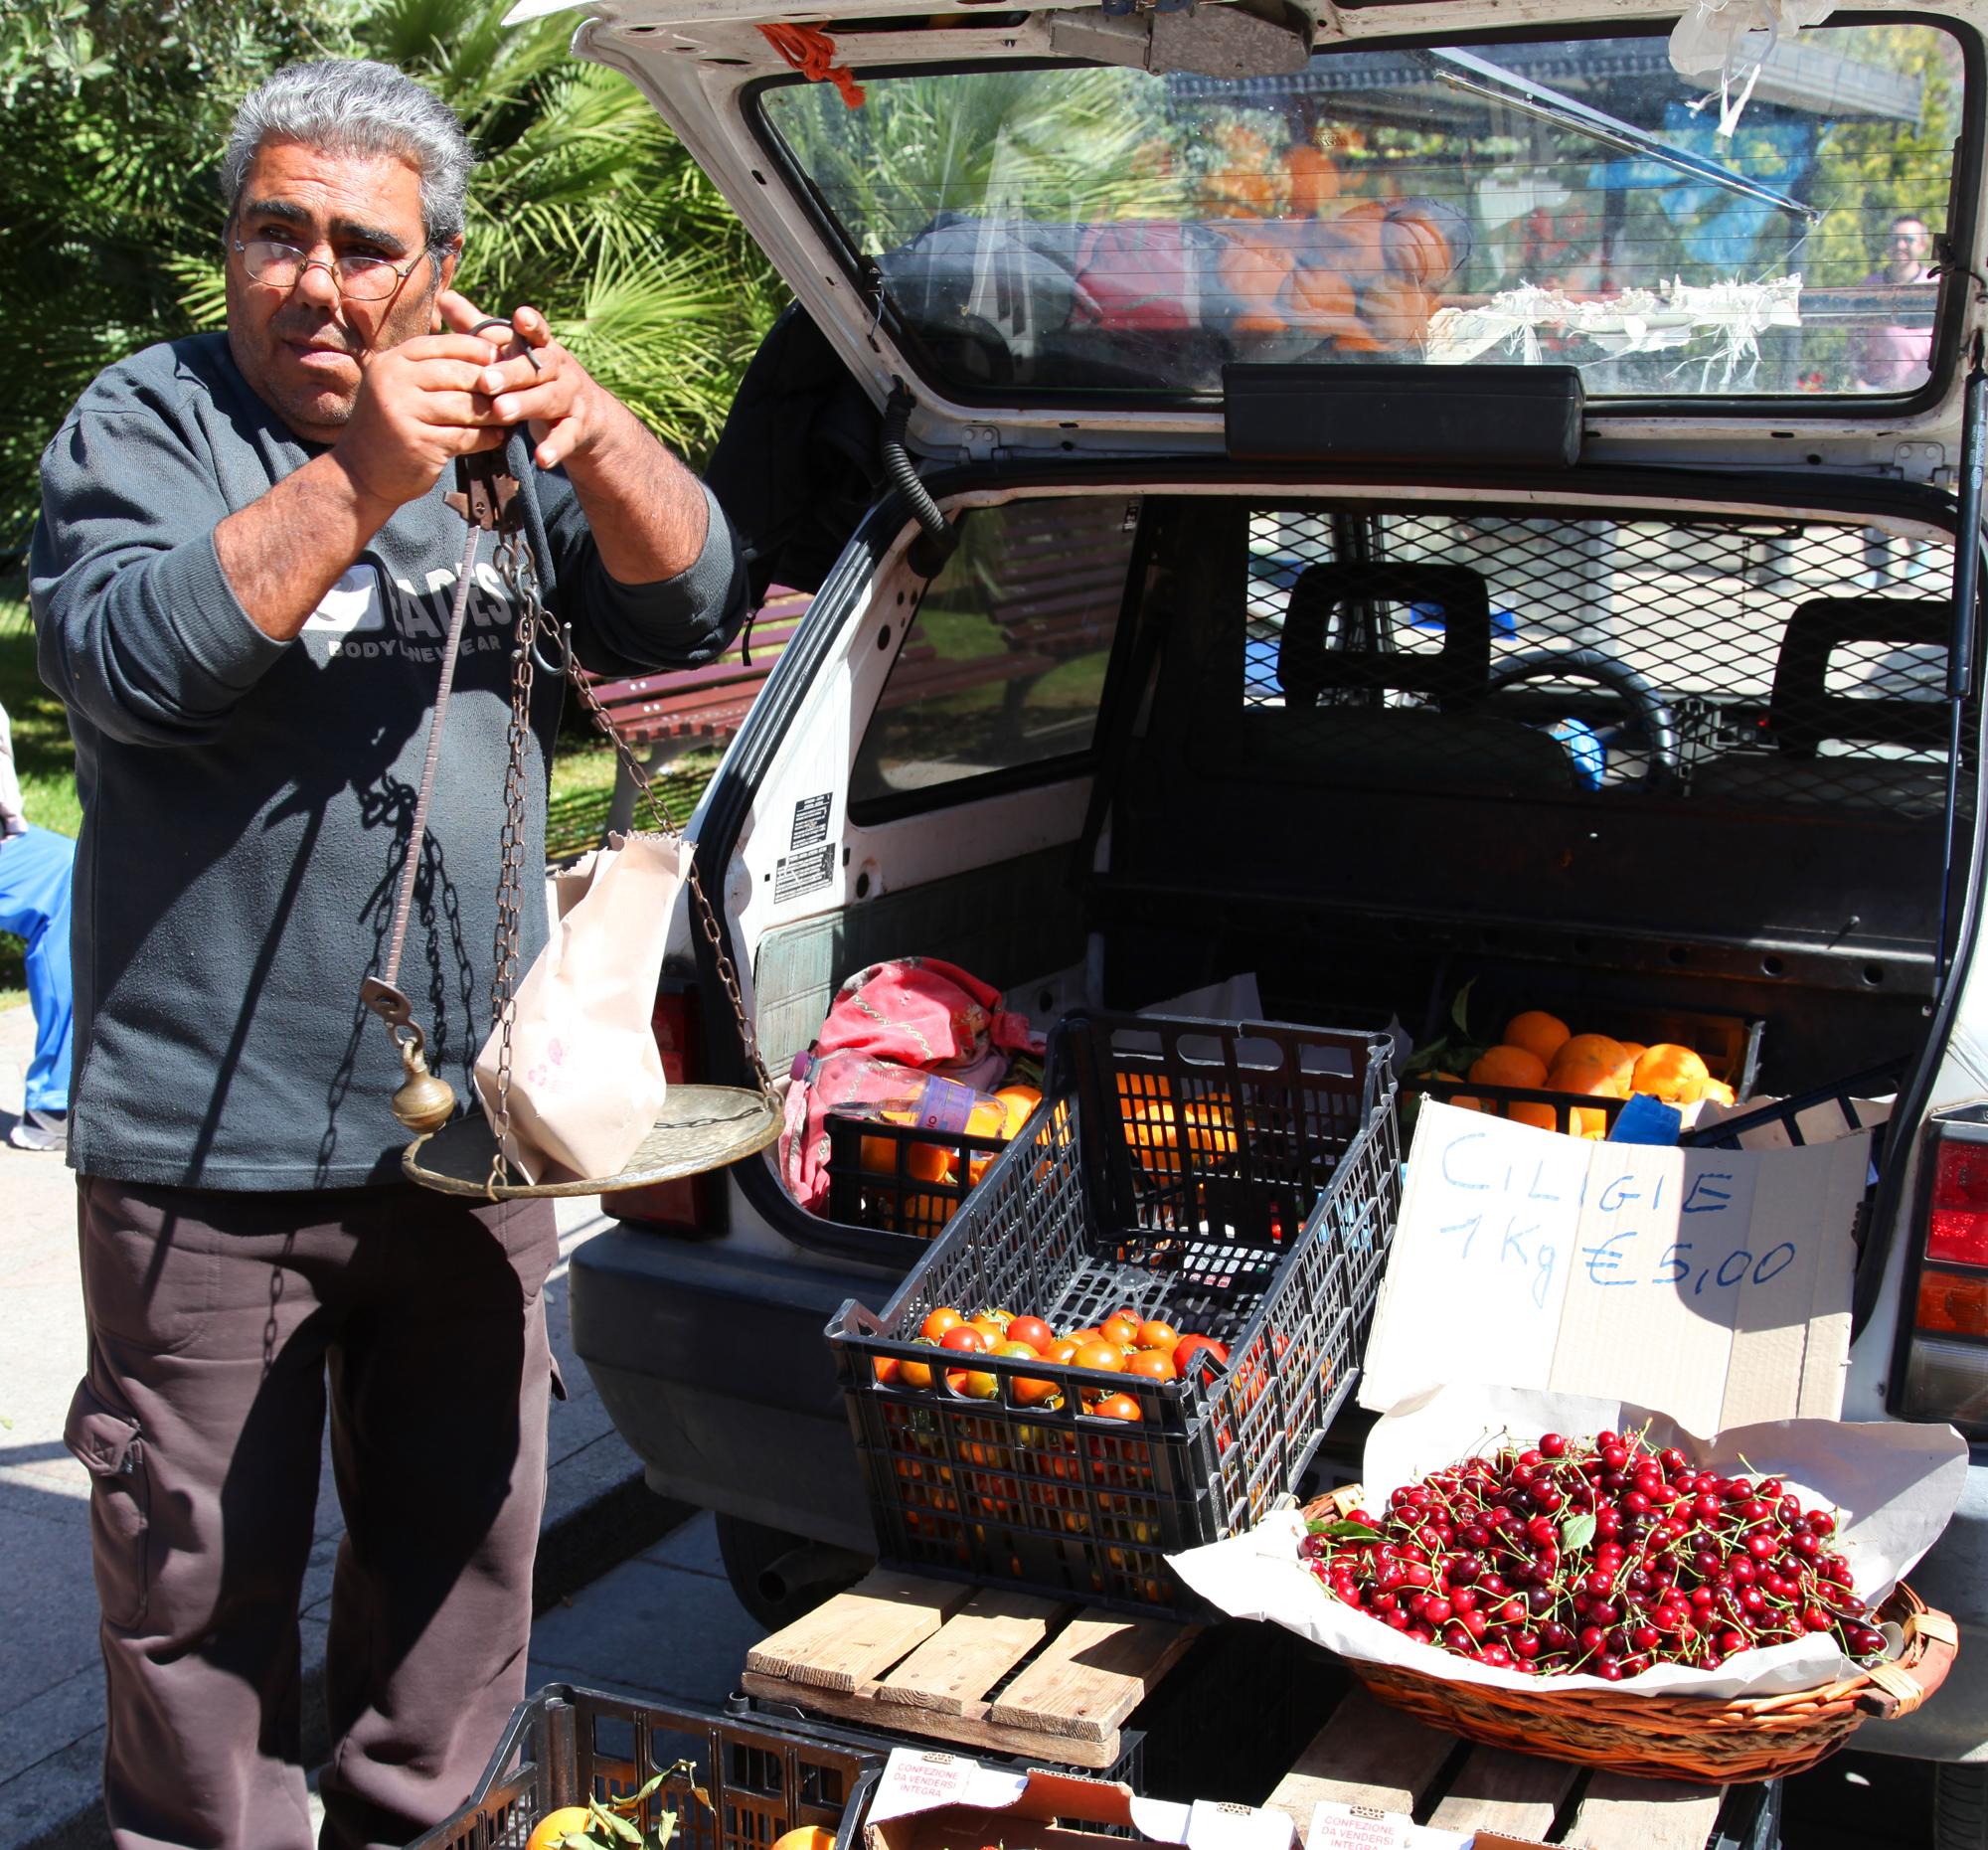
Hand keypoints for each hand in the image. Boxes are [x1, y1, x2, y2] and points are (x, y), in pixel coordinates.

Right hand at [329, 329, 507, 510]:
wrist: (361, 473)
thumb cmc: (393, 427)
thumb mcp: (402, 388)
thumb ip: (431, 370)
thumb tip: (486, 352)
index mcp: (392, 362)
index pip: (443, 345)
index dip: (476, 349)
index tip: (501, 357)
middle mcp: (394, 381)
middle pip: (458, 374)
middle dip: (490, 382)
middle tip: (515, 390)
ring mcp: (404, 412)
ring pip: (465, 406)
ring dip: (492, 412)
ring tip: (510, 415)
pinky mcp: (419, 443)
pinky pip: (465, 436)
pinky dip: (486, 437)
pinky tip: (497, 438)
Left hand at [438, 292, 606, 472]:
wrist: (585, 416)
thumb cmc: (533, 378)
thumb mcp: (511, 354)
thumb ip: (480, 330)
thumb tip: (444, 297)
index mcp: (542, 348)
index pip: (538, 333)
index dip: (531, 325)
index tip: (520, 317)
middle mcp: (560, 370)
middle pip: (538, 368)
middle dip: (513, 373)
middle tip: (487, 381)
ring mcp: (571, 399)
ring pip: (550, 399)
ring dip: (527, 405)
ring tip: (501, 412)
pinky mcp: (578, 428)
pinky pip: (567, 437)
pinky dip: (555, 448)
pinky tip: (541, 458)